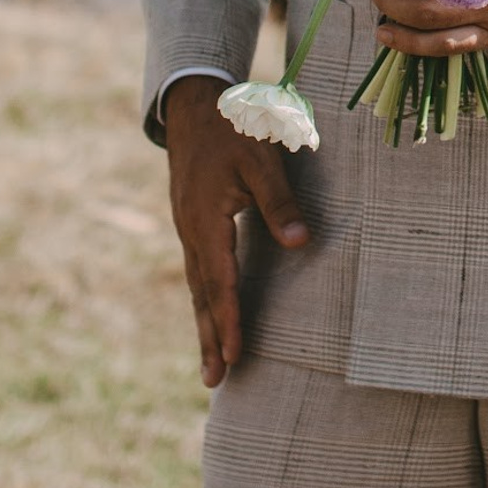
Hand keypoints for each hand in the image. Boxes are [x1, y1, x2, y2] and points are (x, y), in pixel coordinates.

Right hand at [164, 74, 309, 387]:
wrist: (194, 106)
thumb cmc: (234, 130)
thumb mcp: (262, 160)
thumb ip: (280, 202)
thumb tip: (299, 242)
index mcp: (205, 221)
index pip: (220, 281)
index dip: (229, 318)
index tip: (235, 353)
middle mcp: (191, 233)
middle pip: (202, 296)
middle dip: (210, 338)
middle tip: (215, 381)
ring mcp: (188, 231)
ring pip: (197, 289)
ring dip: (205, 327)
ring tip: (211, 368)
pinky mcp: (192, 226)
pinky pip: (198, 273)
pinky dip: (204, 303)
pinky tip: (211, 320)